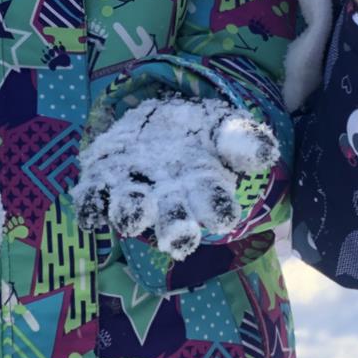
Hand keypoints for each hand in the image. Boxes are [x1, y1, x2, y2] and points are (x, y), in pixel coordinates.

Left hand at [73, 98, 280, 260]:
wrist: (158, 119)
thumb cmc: (199, 131)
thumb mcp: (226, 127)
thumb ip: (243, 140)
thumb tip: (266, 152)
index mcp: (204, 191)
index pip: (214, 207)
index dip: (218, 212)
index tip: (223, 215)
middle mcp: (169, 200)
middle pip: (174, 224)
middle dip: (175, 231)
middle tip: (178, 238)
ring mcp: (134, 193)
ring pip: (131, 214)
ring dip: (132, 216)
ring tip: (134, 216)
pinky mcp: (102, 182)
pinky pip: (93, 201)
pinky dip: (91, 206)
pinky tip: (92, 205)